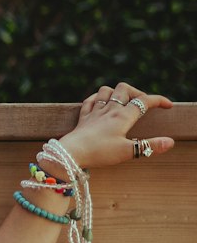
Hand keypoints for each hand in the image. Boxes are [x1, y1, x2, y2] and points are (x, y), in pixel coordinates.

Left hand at [58, 82, 173, 170]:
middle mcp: (109, 109)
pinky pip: (90, 100)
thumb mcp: (128, 151)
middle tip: (143, 104)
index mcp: (122, 116)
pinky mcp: (83, 117)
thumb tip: (170, 142)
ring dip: (116, 92)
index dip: (158, 100)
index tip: (168, 105)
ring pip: (106, 90)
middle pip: (125, 89)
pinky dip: (98, 98)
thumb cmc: (100, 152)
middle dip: (137, 92)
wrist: (71, 153)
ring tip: (123, 102)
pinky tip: (100, 102)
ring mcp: (94, 112)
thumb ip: (149, 146)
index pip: (144, 101)